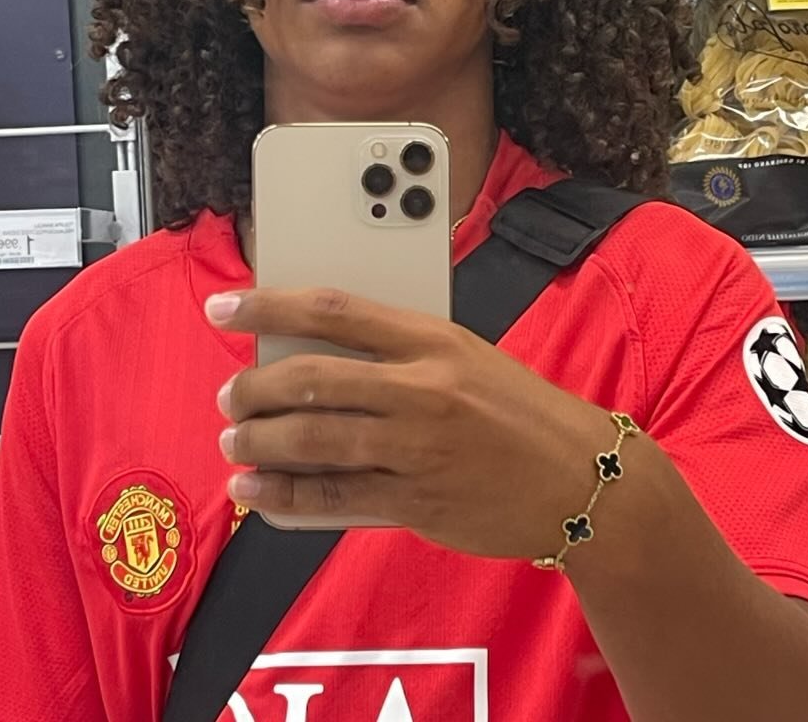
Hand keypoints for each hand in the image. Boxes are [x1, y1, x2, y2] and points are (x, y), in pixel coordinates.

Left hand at [207, 287, 614, 558]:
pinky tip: (256, 493)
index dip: (270, 306)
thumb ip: (397, 353)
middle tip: (231, 395)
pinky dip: (286, 497)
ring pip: (315, 439)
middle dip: (255, 388)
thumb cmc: (520, 410)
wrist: (582, 477)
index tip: (226, 308)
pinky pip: (335, 497)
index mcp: (433, 339)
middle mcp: (422, 389)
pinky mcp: (417, 502)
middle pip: (313, 379)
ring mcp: (417, 448)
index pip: (334, 311)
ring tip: (234, 441)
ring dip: (260, 441)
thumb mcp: (465, 356)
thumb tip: (316, 355)